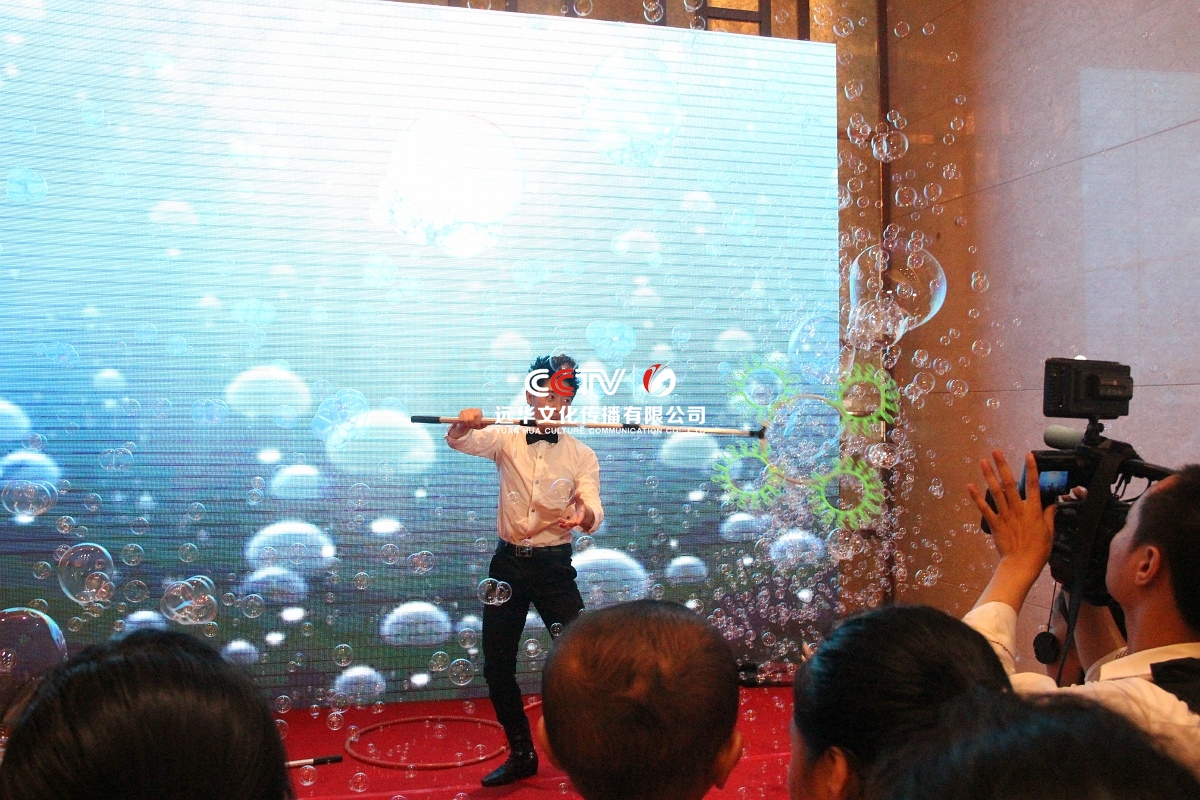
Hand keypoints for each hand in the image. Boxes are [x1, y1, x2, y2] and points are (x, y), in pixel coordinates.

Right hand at [448, 408, 486, 438]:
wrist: (468, 422)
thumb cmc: (476, 423)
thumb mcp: (481, 425)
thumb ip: (485, 424)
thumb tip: (490, 423)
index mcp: (478, 411)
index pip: (477, 415)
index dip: (477, 421)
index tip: (477, 426)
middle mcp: (472, 409)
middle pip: (471, 418)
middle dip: (472, 424)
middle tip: (473, 427)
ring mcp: (466, 410)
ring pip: (466, 420)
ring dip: (468, 424)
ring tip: (469, 426)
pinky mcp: (461, 412)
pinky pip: (462, 420)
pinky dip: (463, 423)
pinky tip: (465, 424)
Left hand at [556, 494, 593, 530]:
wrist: (582, 511)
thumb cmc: (581, 505)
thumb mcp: (580, 501)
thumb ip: (578, 497)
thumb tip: (578, 492)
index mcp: (581, 514)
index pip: (581, 518)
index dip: (580, 520)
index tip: (577, 523)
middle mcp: (578, 519)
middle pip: (575, 523)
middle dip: (570, 524)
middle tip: (565, 523)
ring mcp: (574, 522)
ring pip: (570, 526)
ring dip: (565, 526)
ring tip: (559, 523)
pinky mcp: (570, 523)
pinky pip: (567, 525)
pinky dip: (563, 525)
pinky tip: (559, 523)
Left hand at [968, 450, 1055, 611]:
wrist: (1021, 565)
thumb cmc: (1038, 551)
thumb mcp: (1050, 532)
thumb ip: (1050, 516)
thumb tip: (1053, 504)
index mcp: (1034, 511)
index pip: (1033, 485)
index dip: (1031, 469)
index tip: (1028, 455)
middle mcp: (1018, 510)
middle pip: (1010, 483)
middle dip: (1002, 466)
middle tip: (996, 451)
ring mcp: (1005, 516)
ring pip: (996, 492)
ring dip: (989, 476)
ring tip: (983, 462)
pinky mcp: (994, 524)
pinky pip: (984, 508)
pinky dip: (976, 497)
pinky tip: (970, 486)